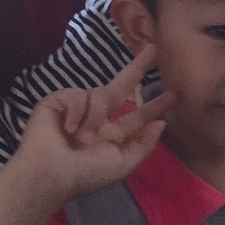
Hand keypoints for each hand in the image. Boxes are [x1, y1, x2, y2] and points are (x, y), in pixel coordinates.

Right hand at [10, 46, 175, 203]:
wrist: (49, 175)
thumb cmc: (85, 174)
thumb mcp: (121, 164)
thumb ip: (143, 145)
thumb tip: (161, 124)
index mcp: (112, 134)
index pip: (138, 115)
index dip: (155, 106)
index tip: (174, 95)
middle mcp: (96, 118)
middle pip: (121, 86)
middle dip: (137, 67)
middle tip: (154, 49)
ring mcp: (77, 108)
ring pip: (99, 94)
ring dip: (94, 116)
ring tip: (82, 138)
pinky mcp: (57, 101)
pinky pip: (77, 95)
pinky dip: (77, 112)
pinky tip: (68, 128)